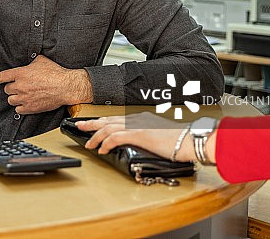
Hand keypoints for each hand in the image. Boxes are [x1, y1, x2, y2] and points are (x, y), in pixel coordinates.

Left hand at [0, 55, 91, 113]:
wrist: (65, 86)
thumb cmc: (55, 73)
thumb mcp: (41, 60)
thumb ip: (31, 62)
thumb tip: (29, 62)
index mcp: (20, 73)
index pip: (1, 77)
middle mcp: (20, 86)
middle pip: (7, 89)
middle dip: (12, 88)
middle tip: (20, 87)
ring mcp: (24, 98)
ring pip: (11, 100)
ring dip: (15, 98)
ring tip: (23, 95)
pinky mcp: (30, 108)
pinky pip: (18, 109)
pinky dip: (20, 107)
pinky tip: (26, 103)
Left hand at [75, 112, 195, 161]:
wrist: (190, 141)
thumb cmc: (179, 141)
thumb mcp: (159, 138)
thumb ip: (146, 139)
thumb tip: (138, 145)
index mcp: (141, 119)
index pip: (116, 119)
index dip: (102, 122)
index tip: (93, 125)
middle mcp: (137, 119)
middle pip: (108, 120)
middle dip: (92, 123)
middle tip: (79, 126)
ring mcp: (137, 126)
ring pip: (108, 128)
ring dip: (95, 136)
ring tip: (88, 143)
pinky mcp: (139, 134)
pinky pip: (116, 137)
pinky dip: (106, 143)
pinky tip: (101, 150)